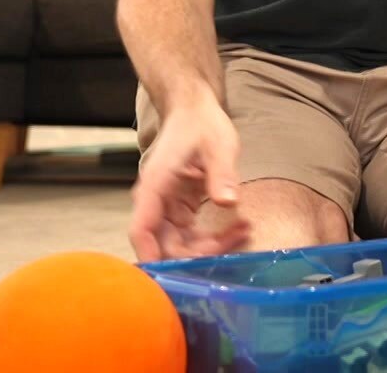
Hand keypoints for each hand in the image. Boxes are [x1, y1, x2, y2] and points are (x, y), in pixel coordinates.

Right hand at [128, 93, 250, 261]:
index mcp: (155, 186)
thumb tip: (228, 201)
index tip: (172, 276)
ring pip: (179, 243)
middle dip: (197, 253)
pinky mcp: (179, 208)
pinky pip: (191, 233)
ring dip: (209, 247)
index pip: (142, 230)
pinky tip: (239, 227)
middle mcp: (155, 200)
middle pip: (165, 244)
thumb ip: (222, 173)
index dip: (151, 256)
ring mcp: (166, 206)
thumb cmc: (201, 123)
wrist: (194, 110)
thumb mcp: (219, 145)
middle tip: (236, 241)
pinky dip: (212, 237)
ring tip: (244, 231)